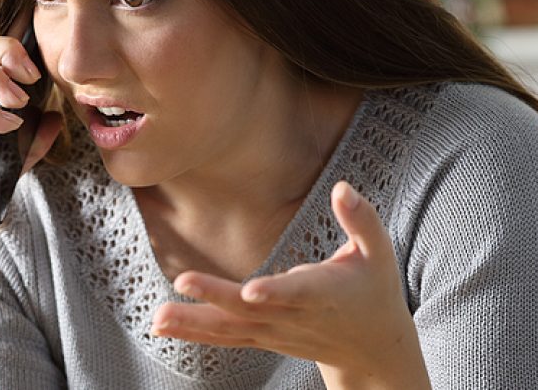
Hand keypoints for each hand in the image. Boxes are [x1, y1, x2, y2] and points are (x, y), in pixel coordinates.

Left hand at [150, 181, 429, 388]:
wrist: (372, 351)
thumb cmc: (374, 291)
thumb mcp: (379, 254)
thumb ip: (362, 220)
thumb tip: (342, 187)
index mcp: (325, 293)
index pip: (298, 294)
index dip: (276, 292)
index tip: (251, 290)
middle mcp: (294, 317)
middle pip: (251, 311)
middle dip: (216, 298)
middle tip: (183, 282)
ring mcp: (275, 332)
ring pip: (230, 329)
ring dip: (192, 323)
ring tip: (158, 317)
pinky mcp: (261, 338)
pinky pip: (223, 337)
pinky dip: (192, 333)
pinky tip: (160, 325)